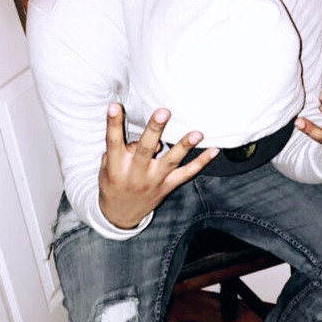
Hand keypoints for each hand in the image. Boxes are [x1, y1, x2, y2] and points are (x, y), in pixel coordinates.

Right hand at [99, 103, 218, 228]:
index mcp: (116, 165)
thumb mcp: (107, 167)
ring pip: (171, 161)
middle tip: (163, 112)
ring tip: (197, 133)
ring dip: (184, 146)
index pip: (112, 141)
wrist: (120, 214)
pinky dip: (201, 163)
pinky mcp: (167, 186)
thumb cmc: (113, 182)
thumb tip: (146, 136)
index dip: (113, 124)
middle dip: (155, 129)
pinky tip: (214, 151)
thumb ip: (122, 149)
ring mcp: (154, 180)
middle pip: (146, 149)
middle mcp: (136, 173)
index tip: (115, 106)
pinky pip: (186, 174)